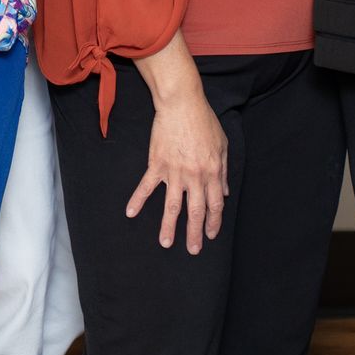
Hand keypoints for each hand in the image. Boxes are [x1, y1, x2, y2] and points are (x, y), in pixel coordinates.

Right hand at [128, 85, 226, 253]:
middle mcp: (195, 177)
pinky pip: (147, 186)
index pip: (214, 205)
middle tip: (193, 250)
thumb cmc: (204, 121)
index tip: (211, 235)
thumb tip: (223, 192)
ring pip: (172, 205)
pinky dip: (138, 200)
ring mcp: (175, 172)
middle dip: (195, 233)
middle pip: (195, 211)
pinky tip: (130, 212)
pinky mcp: (157, 164)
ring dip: (169, 226)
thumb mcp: (222, 145)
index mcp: (213, 173)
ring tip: (165, 242)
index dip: (213, 222)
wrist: (182, 104)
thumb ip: (224, 171)